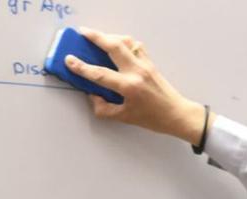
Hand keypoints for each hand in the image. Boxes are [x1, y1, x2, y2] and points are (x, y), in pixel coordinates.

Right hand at [64, 27, 210, 145]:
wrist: (177, 114)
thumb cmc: (152, 118)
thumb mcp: (124, 117)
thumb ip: (103, 108)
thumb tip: (91, 94)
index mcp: (129, 87)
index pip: (100, 74)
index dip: (82, 67)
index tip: (69, 60)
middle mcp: (137, 72)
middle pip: (114, 47)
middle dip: (97, 37)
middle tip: (82, 33)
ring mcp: (145, 65)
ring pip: (126, 42)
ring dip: (110, 36)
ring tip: (98, 37)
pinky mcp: (150, 62)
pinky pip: (136, 46)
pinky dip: (124, 41)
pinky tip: (117, 44)